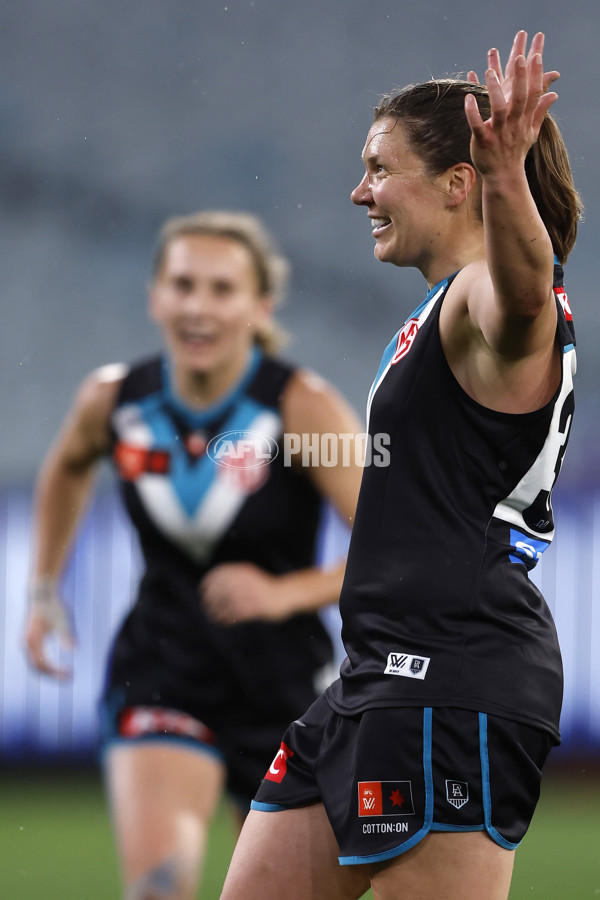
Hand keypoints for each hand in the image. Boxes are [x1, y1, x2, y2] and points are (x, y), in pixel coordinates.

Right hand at [25, 581, 74, 677]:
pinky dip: (45, 665)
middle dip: (52, 675)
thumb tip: (73, 650)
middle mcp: (26, 644)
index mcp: (33, 641)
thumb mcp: (63, 620)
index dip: (56, 672)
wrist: (42, 594)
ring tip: (64, 674)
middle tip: (69, 678)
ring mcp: (25, 642)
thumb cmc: (54, 606)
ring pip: (35, 664)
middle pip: (37, 667)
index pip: (43, 664)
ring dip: (48, 671)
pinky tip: (56, 666)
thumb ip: (66, 635)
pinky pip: (35, 658)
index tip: (70, 674)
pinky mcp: (29, 640)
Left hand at [200, 562, 283, 625]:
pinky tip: (221, 620)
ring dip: (216, 610)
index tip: (202, 589)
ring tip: (211, 614)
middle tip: (205, 603)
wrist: (284, 594)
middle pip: (222, 589)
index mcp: (245, 571)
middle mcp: (247, 581)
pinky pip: (236, 614)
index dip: (209, 581)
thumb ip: (234, 576)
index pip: (221, 573)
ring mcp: (252, 595)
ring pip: (227, 603)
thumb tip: (213, 581)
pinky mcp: (257, 608)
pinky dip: (226, 617)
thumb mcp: (249, 575)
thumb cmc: (264, 586)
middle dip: (210, 597)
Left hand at [464, 31, 558, 176]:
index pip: (533, 94)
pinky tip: (468, 98)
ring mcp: (498, 133)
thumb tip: (554, 95)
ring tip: (489, 72)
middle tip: (519, 57)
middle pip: (519, 98)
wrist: (504, 176)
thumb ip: (540, 111)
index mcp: (525, 119)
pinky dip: (472, 113)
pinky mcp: (483, 142)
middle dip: (520, 78)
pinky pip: (477, 126)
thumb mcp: (531, 131)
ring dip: (494, 91)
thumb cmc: (516, 151)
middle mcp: (514, 124)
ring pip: (499, 110)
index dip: (536, 75)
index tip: (536, 56)